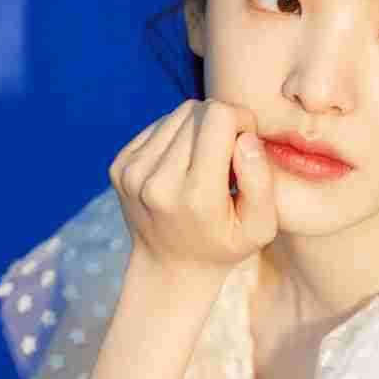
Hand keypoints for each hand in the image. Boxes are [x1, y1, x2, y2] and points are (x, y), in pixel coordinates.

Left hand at [108, 98, 277, 278]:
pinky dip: (177, 136)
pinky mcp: (118, 166)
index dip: (241, 120)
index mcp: (196, 195)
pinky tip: (183, 165)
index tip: (245, 146)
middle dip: (221, 124)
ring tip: (204, 163)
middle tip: (226, 159)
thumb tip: (245, 136)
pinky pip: (159, 124)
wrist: (169, 268)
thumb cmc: (223, 244)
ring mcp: (132, 172)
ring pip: (178, 114)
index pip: (219, 117)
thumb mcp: (260, 227)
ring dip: (198, 129)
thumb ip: (260, 181)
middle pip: (198, 111)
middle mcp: (156, 181)